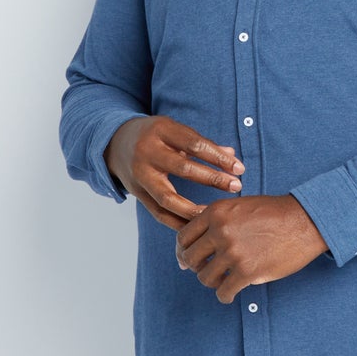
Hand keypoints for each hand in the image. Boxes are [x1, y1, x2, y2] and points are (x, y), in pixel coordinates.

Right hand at [104, 116, 244, 230]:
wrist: (115, 142)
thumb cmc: (155, 135)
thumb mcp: (175, 130)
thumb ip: (203, 143)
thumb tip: (232, 156)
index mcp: (161, 130)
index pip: (195, 144)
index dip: (218, 157)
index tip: (240, 168)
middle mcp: (147, 152)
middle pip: (184, 169)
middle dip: (213, 179)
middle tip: (236, 186)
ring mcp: (139, 174)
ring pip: (168, 198)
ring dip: (194, 209)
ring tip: (216, 212)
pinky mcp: (136, 193)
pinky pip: (158, 213)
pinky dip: (178, 221)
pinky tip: (197, 225)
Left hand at [176, 194, 327, 303]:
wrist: (305, 221)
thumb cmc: (274, 213)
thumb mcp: (240, 205)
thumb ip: (215, 219)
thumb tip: (191, 240)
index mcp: (216, 212)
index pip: (183, 237)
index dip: (184, 251)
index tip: (192, 258)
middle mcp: (221, 231)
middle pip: (190, 258)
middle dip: (196, 267)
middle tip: (207, 270)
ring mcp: (233, 252)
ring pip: (205, 277)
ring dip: (212, 282)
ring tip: (224, 280)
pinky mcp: (248, 271)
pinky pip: (224, 292)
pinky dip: (225, 296)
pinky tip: (231, 293)